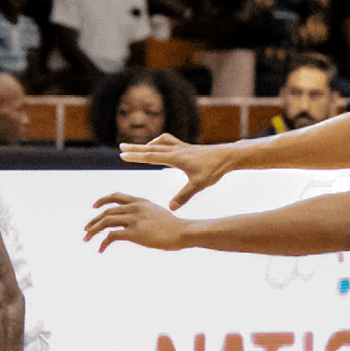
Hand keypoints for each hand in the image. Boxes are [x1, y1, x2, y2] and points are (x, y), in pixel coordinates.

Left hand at [84, 192, 189, 252]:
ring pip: (105, 221)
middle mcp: (135, 208)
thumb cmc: (174, 227)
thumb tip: (139, 222)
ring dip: (93, 230)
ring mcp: (134, 219)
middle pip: (107, 210)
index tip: (94, 207)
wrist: (183, 231)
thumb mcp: (158, 213)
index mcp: (140, 201)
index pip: (116, 196)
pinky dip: (103, 243)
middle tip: (86, 229)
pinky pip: (112, 236)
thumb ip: (146, 214)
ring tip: (87, 239)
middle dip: (94, 220)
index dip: (103, 200)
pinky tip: (100, 250)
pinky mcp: (134, 233)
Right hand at [115, 133, 230, 209]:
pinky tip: (160, 149)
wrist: (227, 155)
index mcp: (175, 158)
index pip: (151, 156)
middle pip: (151, 148)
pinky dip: (160, 143)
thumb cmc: (214, 170)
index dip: (135, 156)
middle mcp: (176, 150)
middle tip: (121, 146)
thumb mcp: (199, 185)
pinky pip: (169, 142)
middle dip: (135, 148)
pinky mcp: (187, 147)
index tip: (122, 155)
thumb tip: (171, 208)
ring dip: (147, 145)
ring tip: (139, 149)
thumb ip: (184, 196)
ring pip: (159, 143)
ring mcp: (181, 147)